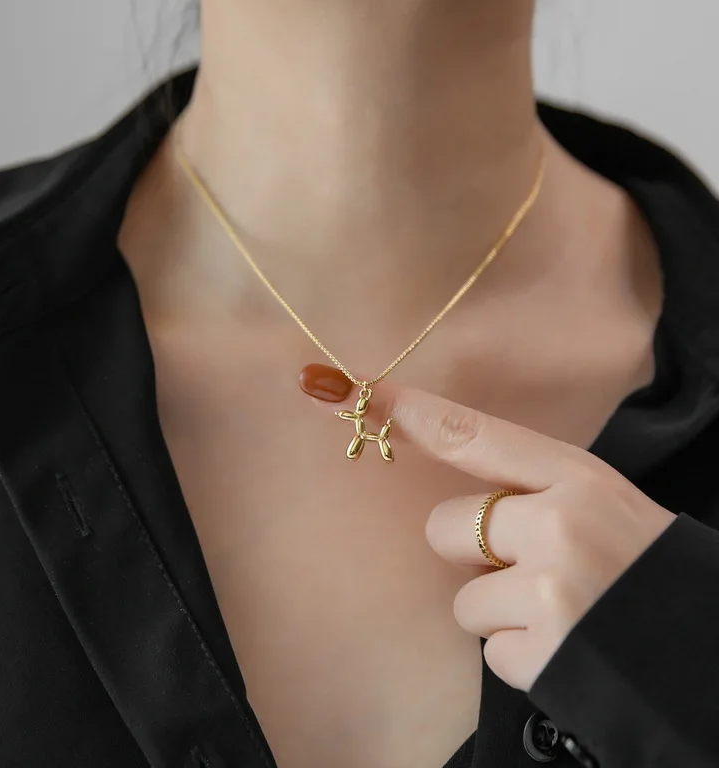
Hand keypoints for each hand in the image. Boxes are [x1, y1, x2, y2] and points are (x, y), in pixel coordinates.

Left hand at [323, 381, 676, 691]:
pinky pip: (487, 650)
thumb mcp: (601, 505)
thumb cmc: (643, 569)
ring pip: (462, 599)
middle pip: (446, 526)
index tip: (365, 395)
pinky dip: (517, 654)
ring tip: (559, 614)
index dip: (415, 414)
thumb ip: (533, 491)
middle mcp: (560, 525)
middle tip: (531, 570)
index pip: (477, 437)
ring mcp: (550, 590)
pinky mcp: (543, 653)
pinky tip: (563, 648)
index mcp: (578, 478)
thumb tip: (458, 505)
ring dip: (498, 613)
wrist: (704, 648)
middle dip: (472, 554)